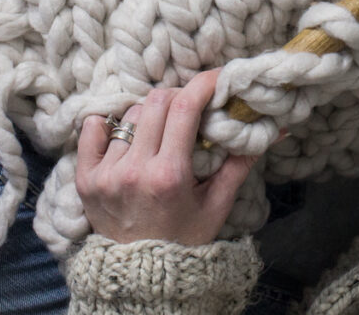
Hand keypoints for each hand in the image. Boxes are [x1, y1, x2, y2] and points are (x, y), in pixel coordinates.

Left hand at [75, 69, 257, 245]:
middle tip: (190, 107)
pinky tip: (126, 136)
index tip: (215, 78)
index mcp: (169, 175)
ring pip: (130, 114)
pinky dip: (108, 125)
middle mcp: (134, 170)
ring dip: (150, 114)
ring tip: (161, 130)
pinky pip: (92, 129)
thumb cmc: (184, 241)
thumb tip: (273, 129)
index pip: (185, 108)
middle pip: (156, 102)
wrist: (142, 280)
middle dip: (178, 96)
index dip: (202, 84)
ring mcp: (106, 173)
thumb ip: (240, 163)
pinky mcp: (85, 178)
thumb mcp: (217, 206)